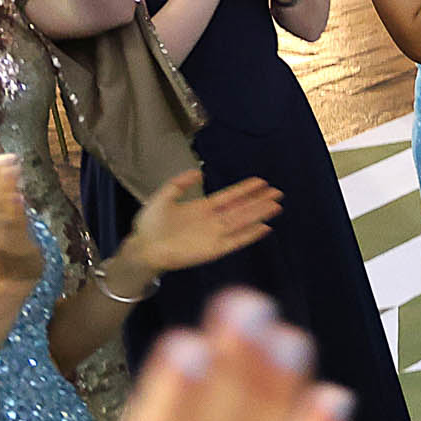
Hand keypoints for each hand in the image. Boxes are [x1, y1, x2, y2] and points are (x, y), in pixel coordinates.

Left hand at [115, 173, 281, 292]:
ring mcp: (215, 235)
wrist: (143, 248)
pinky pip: (236, 241)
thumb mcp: (163, 197)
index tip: (261, 182)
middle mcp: (213, 220)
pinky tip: (264, 228)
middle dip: (259, 200)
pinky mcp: (213, 250)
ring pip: (242, 222)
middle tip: (277, 192)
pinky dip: (250, 235)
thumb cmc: (150, 225)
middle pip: (241, 208)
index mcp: (203, 207)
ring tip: (276, 206)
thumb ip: (180, 184)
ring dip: (259, 214)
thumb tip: (199, 171)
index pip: (230, 196)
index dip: (245, 189)